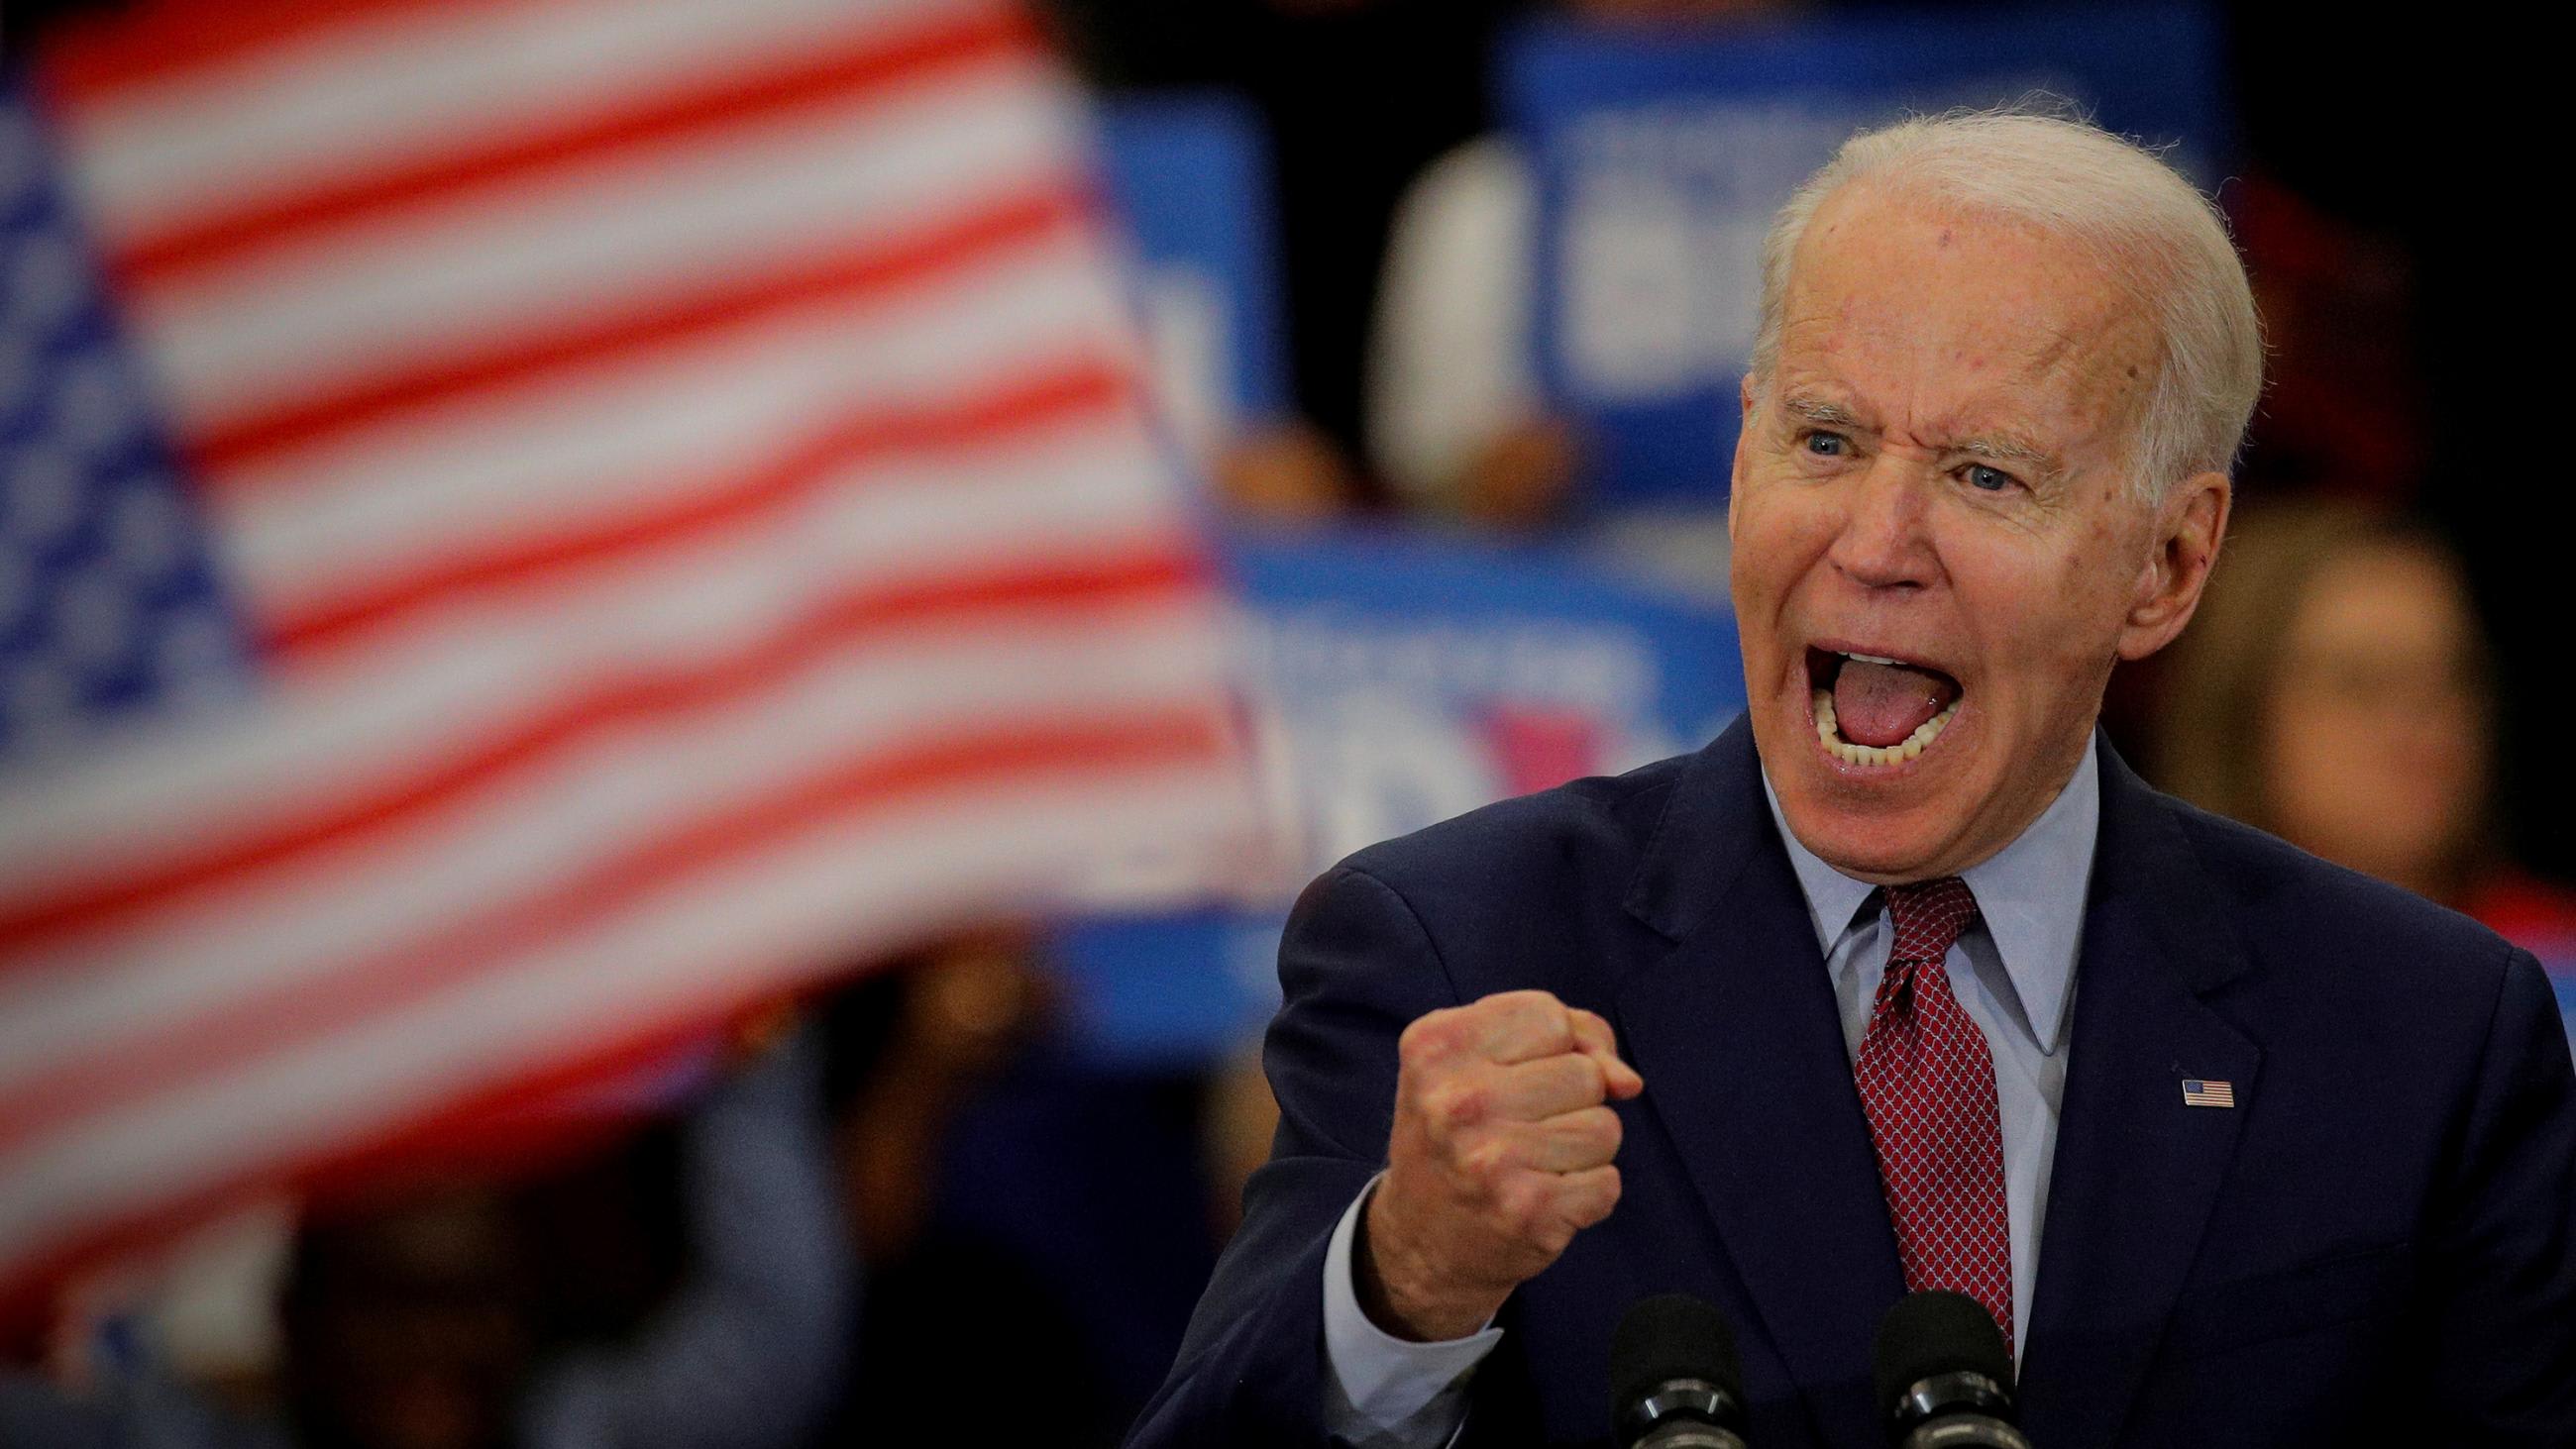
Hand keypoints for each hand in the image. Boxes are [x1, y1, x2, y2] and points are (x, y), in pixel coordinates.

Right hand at [1358, 990, 1643, 1340]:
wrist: (1420, 1240)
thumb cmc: (1458, 1135)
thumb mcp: (1477, 1060)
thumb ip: (1563, 1037)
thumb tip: (1628, 1081)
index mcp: (1436, 1046)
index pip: (1550, 1016)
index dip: (1554, 1046)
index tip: (1514, 1076)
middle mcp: (1457, 1100)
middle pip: (1585, 1073)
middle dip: (1570, 1100)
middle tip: (1517, 1129)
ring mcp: (1492, 1160)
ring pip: (1606, 1127)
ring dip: (1582, 1149)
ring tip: (1531, 1164)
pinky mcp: (1527, 1212)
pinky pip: (1609, 1182)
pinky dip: (1587, 1194)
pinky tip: (1542, 1199)